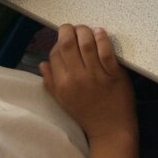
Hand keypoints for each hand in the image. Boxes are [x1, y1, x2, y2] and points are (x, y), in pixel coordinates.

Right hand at [40, 25, 137, 141]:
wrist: (110, 130)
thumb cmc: (87, 114)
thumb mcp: (63, 101)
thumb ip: (51, 82)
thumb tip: (43, 63)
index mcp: (62, 84)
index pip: (55, 54)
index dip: (59, 41)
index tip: (65, 37)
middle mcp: (76, 78)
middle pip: (68, 44)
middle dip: (69, 30)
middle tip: (74, 28)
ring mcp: (96, 76)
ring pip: (87, 44)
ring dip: (85, 31)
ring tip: (87, 29)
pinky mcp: (114, 74)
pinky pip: (106, 52)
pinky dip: (102, 39)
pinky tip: (100, 32)